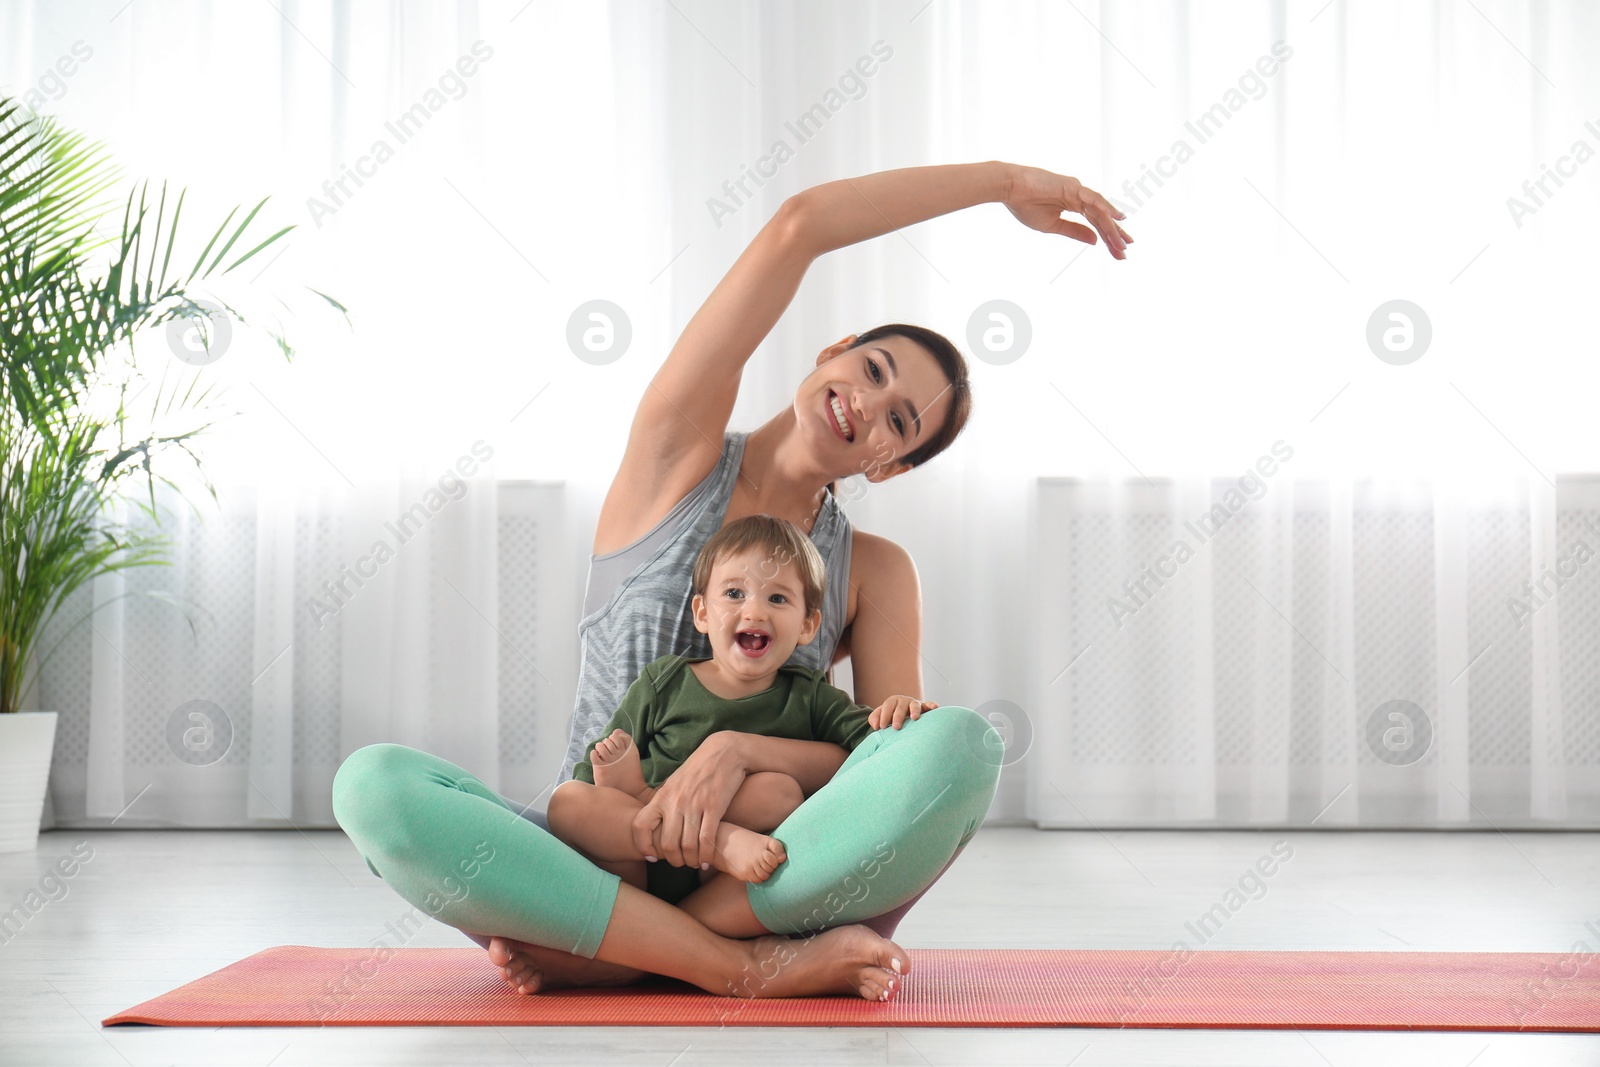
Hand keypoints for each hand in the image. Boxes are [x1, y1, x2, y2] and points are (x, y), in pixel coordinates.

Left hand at [630, 731, 744, 870]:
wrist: (724, 752)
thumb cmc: (698, 770)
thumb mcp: (674, 783)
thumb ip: (665, 802)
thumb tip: (655, 824)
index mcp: (662, 796)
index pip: (641, 825)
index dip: (643, 845)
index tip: (653, 856)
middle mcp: (675, 801)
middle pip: (667, 843)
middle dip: (674, 860)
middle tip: (681, 863)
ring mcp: (694, 804)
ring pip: (688, 845)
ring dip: (692, 860)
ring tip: (696, 862)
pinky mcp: (714, 806)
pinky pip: (707, 839)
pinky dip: (707, 854)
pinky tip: (708, 859)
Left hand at [868, 695, 939, 730]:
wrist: (902, 714)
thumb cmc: (890, 717)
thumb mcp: (881, 716)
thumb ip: (874, 719)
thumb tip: (875, 725)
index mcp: (892, 702)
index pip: (887, 707)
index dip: (884, 716)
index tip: (882, 727)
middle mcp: (903, 701)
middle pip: (900, 707)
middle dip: (898, 716)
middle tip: (896, 727)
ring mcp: (914, 704)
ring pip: (915, 705)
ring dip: (914, 711)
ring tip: (914, 718)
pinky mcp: (924, 707)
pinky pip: (928, 705)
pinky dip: (932, 705)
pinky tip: (935, 707)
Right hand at [1003, 165, 1131, 259]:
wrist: (1010, 189)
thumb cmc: (1025, 205)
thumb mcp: (1053, 225)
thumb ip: (1075, 231)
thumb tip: (1095, 241)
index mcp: (1073, 205)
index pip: (1095, 224)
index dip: (1107, 238)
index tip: (1117, 251)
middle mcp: (1079, 197)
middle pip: (1102, 219)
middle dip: (1114, 236)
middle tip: (1125, 251)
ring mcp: (1077, 191)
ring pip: (1100, 212)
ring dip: (1112, 228)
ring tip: (1122, 243)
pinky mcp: (1073, 187)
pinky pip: (1093, 199)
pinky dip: (1106, 207)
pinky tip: (1117, 218)